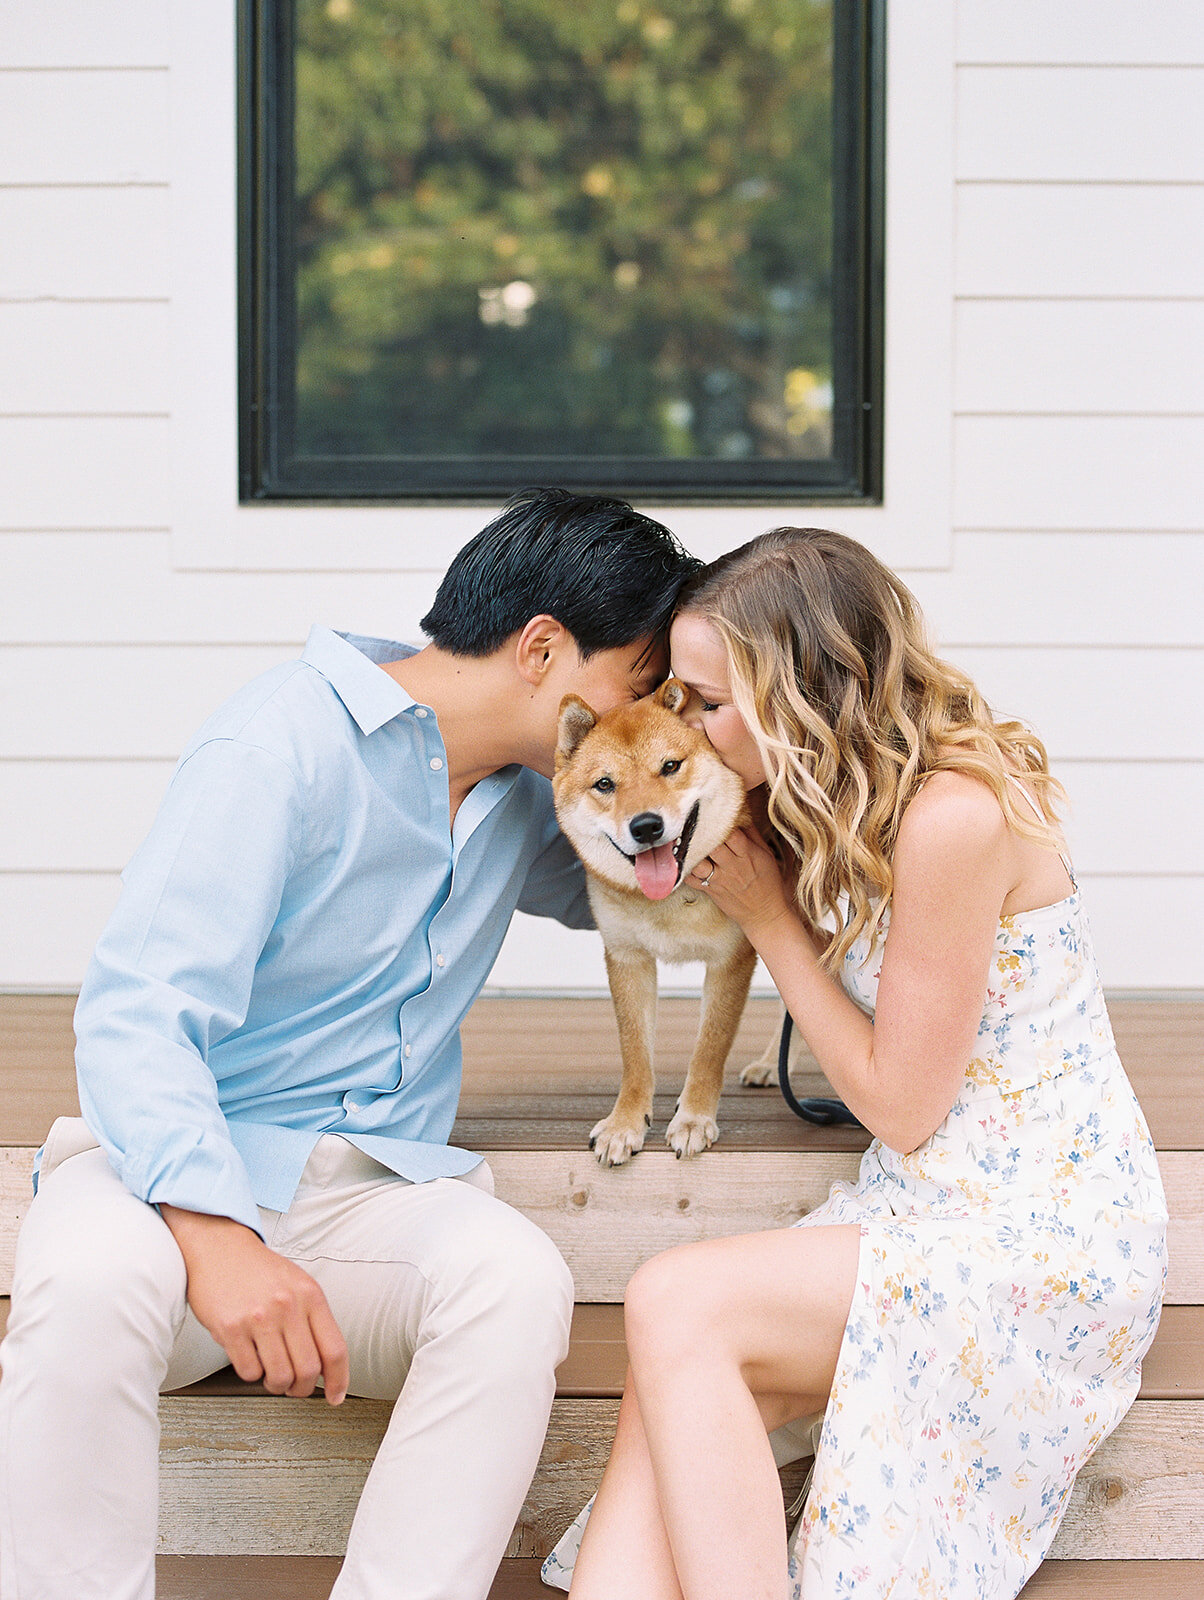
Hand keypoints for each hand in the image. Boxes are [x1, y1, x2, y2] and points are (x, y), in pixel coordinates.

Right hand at [160, 1207, 348, 1404]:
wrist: (218, 1247)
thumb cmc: (259, 1270)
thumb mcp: (298, 1284)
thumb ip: (313, 1319)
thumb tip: (327, 1365)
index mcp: (311, 1295)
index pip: (335, 1349)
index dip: (339, 1380)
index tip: (335, 1397)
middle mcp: (288, 1306)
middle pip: (309, 1370)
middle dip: (302, 1389)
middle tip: (294, 1387)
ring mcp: (259, 1317)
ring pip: (280, 1377)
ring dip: (276, 1385)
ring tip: (270, 1373)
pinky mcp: (230, 1328)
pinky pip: (249, 1372)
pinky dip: (251, 1374)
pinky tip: (249, 1357)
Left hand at [688, 826, 793, 939]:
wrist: (765, 914)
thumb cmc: (768, 882)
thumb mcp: (766, 854)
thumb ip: (752, 833)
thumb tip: (742, 813)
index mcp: (748, 855)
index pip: (732, 834)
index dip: (722, 823)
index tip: (716, 815)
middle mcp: (732, 866)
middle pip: (712, 846)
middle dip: (704, 834)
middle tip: (696, 825)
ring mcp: (720, 879)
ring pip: (698, 861)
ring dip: (690, 851)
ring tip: (685, 841)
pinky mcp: (710, 891)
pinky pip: (691, 879)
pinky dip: (684, 869)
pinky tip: (683, 859)